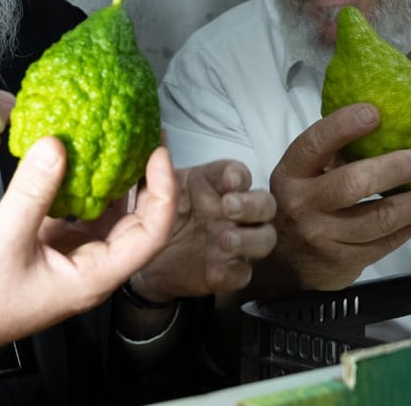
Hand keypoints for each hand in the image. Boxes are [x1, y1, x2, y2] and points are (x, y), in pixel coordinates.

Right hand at [0, 137, 176, 371]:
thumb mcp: (4, 237)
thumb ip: (33, 189)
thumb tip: (57, 144)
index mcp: (93, 276)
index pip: (150, 232)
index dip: (161, 189)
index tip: (157, 151)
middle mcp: (89, 268)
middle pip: (135, 222)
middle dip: (144, 180)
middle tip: (144, 137)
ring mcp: (68, 260)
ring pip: (105, 217)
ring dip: (112, 182)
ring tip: (114, 142)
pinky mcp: (46, 250)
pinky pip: (74, 215)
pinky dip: (77, 187)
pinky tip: (69, 160)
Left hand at [130, 158, 276, 302]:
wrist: (145, 259)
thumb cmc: (157, 214)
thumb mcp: (151, 189)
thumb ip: (156, 168)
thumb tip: (157, 137)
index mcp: (216, 186)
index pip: (238, 174)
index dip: (239, 176)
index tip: (229, 181)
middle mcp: (233, 212)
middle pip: (265, 204)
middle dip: (253, 205)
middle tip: (229, 207)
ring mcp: (235, 243)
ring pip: (265, 238)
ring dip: (250, 239)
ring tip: (224, 239)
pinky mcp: (229, 272)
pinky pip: (244, 273)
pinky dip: (234, 271)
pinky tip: (215, 270)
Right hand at [259, 103, 410, 293]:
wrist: (284, 265)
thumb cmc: (299, 206)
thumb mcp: (300, 178)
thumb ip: (329, 156)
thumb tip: (380, 127)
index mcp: (291, 174)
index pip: (315, 144)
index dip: (344, 126)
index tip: (375, 113)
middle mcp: (303, 204)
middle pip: (354, 183)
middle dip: (394, 168)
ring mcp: (324, 236)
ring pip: (380, 218)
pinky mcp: (344, 261)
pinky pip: (385, 242)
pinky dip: (408, 227)